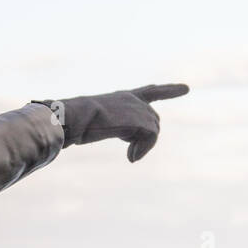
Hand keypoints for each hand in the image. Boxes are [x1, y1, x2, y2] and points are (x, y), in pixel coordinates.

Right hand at [33, 83, 189, 160]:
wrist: (68, 118)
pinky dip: (143, 150)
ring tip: (129, 156)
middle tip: (130, 154)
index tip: (186, 88)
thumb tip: (61, 126)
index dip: (168, 90)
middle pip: (154, 120)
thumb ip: (93, 127)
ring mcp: (137, 107)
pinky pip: (151, 137)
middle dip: (146, 139)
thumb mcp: (86, 124)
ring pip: (154, 130)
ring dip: (143, 146)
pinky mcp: (140, 118)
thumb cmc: (68, 122)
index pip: (150, 92)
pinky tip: (130, 158)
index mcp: (120, 97)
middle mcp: (132, 99)